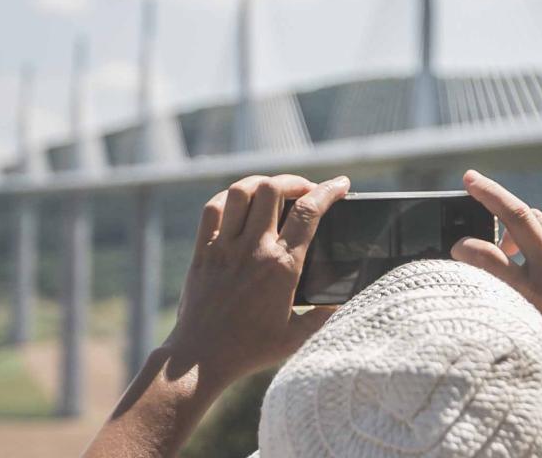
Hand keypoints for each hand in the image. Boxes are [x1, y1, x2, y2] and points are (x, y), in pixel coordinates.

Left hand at [161, 173, 349, 386]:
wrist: (200, 359)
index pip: (309, 212)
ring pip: (241, 191)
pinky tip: (239, 204)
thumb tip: (339, 302)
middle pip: (273, 189)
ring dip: (261, 183)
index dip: (328, 190)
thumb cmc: (250, 350)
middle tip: (304, 190)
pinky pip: (213, 208)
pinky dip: (228, 198)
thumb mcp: (296, 337)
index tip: (341, 184)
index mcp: (282, 267)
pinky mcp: (203, 251)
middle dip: (294, 181)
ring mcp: (224, 247)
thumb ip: (322, 317)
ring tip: (273, 191)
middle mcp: (253, 250)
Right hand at [450, 169, 541, 383]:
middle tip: (471, 179)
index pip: (489, 260)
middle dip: (488, 192)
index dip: (466, 248)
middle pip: (515, 216)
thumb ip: (515, 296)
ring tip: (520, 244)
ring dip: (521, 223)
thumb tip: (497, 265)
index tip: (456, 247)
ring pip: (538, 216)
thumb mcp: (538, 328)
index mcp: (535, 297)